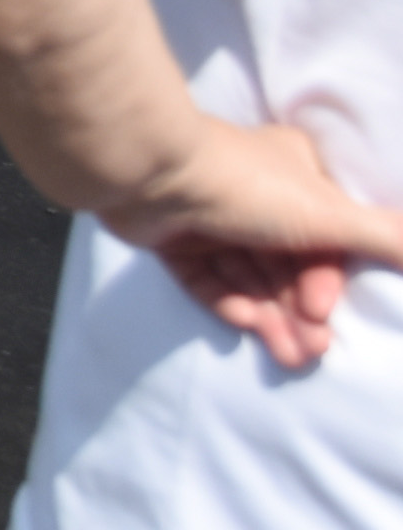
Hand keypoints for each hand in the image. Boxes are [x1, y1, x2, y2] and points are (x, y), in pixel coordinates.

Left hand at [110, 120, 402, 367]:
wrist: (150, 172)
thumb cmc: (248, 187)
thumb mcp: (331, 214)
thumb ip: (386, 237)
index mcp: (294, 173)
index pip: (323, 240)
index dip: (324, 281)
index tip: (321, 313)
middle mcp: (253, 190)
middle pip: (284, 264)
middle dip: (298, 312)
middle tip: (308, 354)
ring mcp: (207, 212)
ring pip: (247, 274)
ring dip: (269, 317)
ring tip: (285, 358)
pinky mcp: (169, 234)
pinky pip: (204, 276)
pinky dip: (224, 299)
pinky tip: (241, 321)